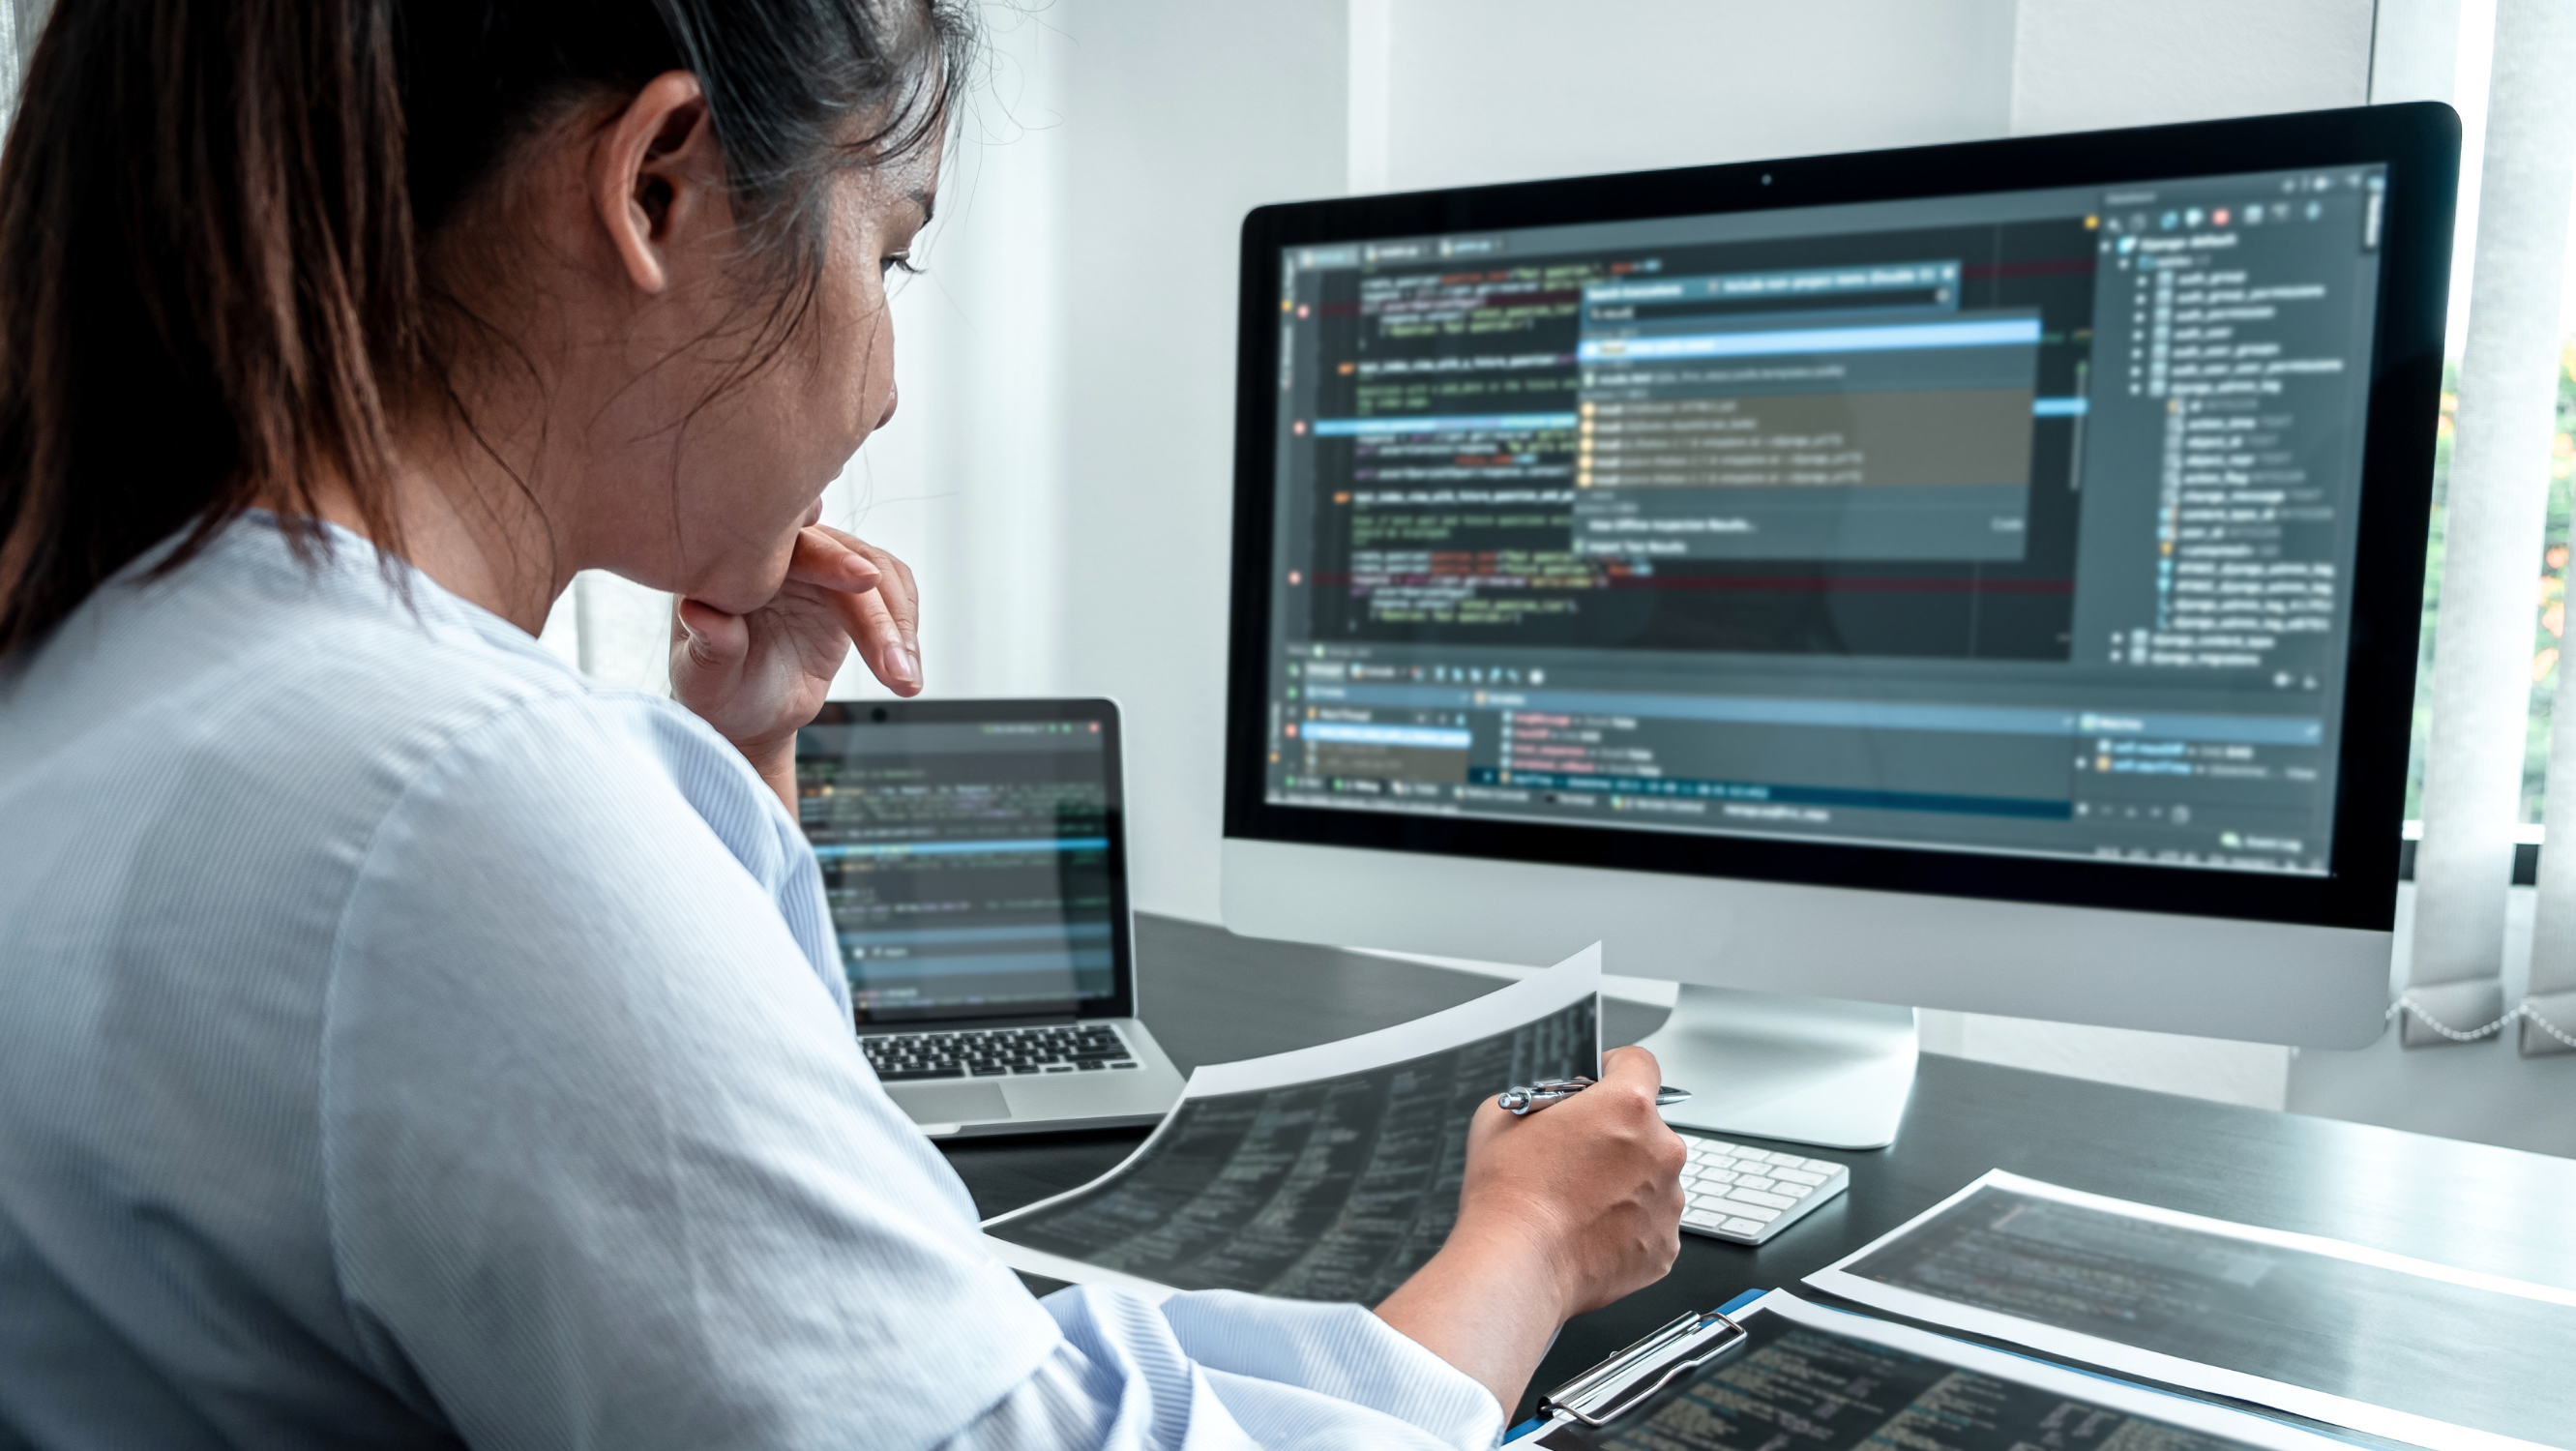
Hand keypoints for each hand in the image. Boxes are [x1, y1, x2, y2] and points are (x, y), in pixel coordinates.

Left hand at [667, 524, 919, 809]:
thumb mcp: (704, 679)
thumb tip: (700, 613)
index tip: (864, 579)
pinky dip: (906, 628)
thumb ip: (710, 646)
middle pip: (847, 558)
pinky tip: (906, 666)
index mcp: (738, 564)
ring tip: (904, 679)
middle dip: (878, 610)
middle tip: (895, 663)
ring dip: (900, 625)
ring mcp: (822, 567)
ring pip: (879, 573)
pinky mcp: (850, 588)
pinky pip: (892, 590)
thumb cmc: (717, 693)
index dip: (830, 559)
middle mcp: (783, 555)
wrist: (749, 710)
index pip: (790, 547)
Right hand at [1373, 1045, 1685, 1413]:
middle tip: (1575, 1154)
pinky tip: (1589, 1230)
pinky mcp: (1664, 1247)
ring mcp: (1669, 1202)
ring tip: (1578, 1200)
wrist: (1517, 1266)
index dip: (1613, 1069)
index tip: (1599, 1083)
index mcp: (1628, 1106)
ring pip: (1652, 1177)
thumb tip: (1550, 1105)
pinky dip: (1627, 1225)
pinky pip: (1651, 1223)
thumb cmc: (1509, 1195)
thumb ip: (1540, 1098)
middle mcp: (1661, 1150)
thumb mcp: (1503, 1115)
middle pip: (1647, 1126)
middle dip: (1616, 1134)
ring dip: (1625, 1181)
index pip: (1639, 1063)